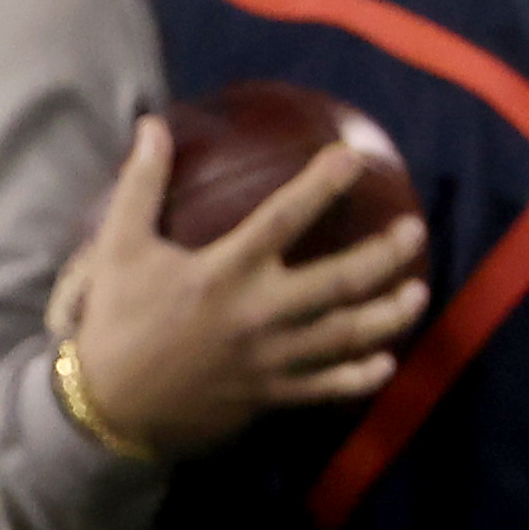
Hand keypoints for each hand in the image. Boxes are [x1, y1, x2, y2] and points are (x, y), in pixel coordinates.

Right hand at [65, 116, 428, 459]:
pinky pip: (328, 386)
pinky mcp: (271, 392)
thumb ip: (140, 186)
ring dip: (390, 315)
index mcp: (223, 271)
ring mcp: (271, 358)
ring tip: (419, 294)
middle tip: (415, 232)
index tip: (353, 158)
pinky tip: (385, 362)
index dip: (322, 186)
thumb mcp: (118, 246)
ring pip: (347, 336)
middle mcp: (258, 312)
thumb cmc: (116, 317)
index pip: (284, 219)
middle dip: (384, 255)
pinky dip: (361, 377)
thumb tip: (153, 127)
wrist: (109, 402)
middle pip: (339, 282)